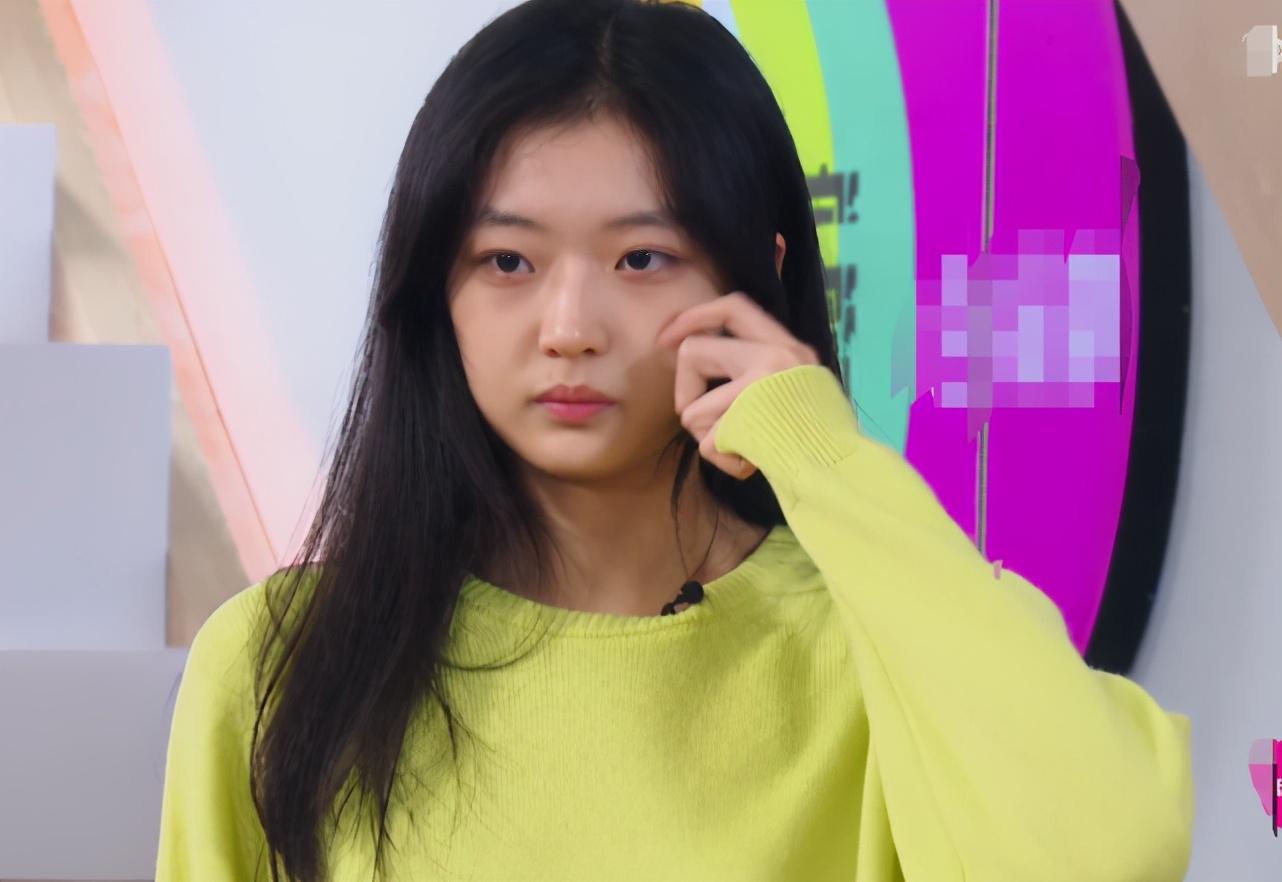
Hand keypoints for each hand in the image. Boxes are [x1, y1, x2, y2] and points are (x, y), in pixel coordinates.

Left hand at [654, 291, 820, 479]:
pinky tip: (748, 461)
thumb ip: (756, 368)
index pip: (732, 306)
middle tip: (702, 420)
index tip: (668, 338)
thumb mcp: (793, 386)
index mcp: (787, 346)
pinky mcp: (750, 420)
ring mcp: (762, 387)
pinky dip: (721, 459)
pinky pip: (707, 443)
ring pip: (692, 409)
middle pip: (692, 352)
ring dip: (706, 436)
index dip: (693, 317)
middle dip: (685, 393)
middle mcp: (777, 356)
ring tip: (739, 447)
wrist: (843, 469)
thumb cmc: (814, 436)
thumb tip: (694, 355)